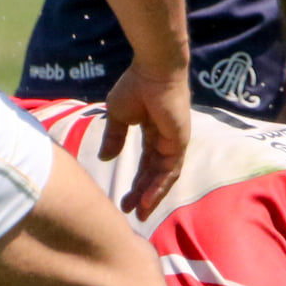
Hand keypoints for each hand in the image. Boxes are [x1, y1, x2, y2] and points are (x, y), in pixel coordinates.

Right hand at [100, 64, 190, 218]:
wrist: (152, 71)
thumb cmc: (136, 86)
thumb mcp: (119, 116)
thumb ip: (114, 137)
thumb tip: (106, 158)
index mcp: (153, 133)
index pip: (146, 164)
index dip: (136, 182)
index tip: (124, 200)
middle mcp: (166, 140)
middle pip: (155, 174)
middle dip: (143, 194)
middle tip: (131, 212)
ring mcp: (175, 142)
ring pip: (164, 176)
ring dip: (152, 195)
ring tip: (140, 214)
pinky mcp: (179, 142)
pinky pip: (170, 170)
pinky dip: (160, 186)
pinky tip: (148, 200)